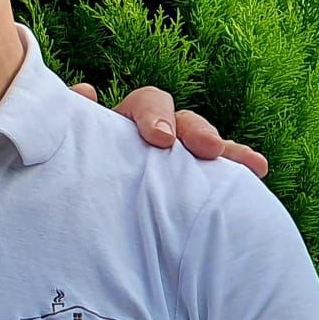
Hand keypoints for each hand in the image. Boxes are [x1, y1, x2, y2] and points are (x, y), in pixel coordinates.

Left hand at [72, 82, 268, 177]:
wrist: (74, 227)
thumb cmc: (66, 181)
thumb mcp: (61, 154)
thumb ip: (68, 127)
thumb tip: (85, 92)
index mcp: (123, 124)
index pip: (148, 104)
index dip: (155, 116)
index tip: (160, 140)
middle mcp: (154, 137)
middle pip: (185, 121)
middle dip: (198, 131)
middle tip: (208, 149)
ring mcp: (174, 162)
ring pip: (207, 147)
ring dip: (228, 150)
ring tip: (252, 164)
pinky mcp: (189, 187)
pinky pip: (217, 177)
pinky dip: (237, 168)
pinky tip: (258, 168)